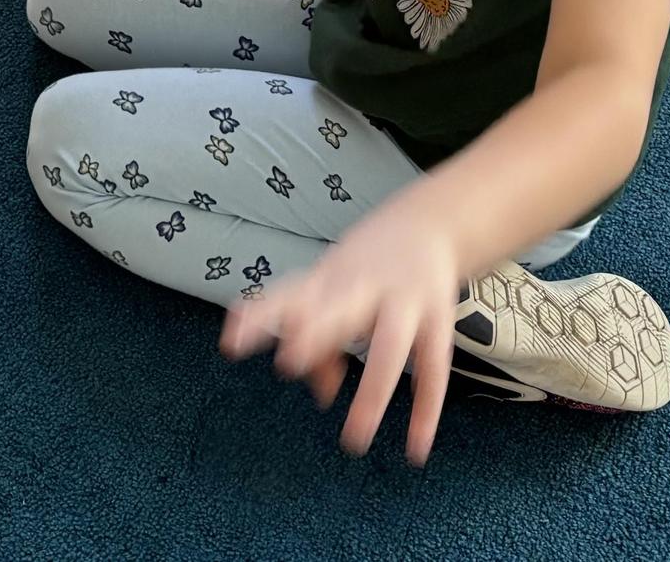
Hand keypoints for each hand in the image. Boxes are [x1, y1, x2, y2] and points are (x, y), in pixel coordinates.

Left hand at [221, 208, 460, 465]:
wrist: (429, 222)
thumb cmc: (365, 267)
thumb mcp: (333, 288)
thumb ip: (317, 337)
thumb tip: (318, 392)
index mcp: (328, 278)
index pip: (287, 295)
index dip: (260, 317)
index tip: (231, 343)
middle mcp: (363, 287)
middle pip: (338, 309)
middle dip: (315, 333)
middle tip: (289, 362)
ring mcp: (405, 302)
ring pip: (389, 347)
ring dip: (371, 392)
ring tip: (353, 440)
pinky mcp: (438, 320)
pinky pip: (433, 369)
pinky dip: (425, 409)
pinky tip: (415, 448)